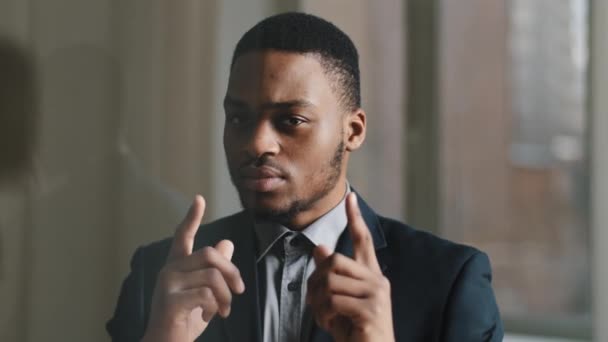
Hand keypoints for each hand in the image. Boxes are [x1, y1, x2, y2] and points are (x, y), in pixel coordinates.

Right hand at [142, 195, 244, 341]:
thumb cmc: (185, 319)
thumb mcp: (203, 292)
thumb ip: (212, 269)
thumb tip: (226, 243)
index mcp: (176, 266)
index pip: (183, 236)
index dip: (192, 218)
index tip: (199, 199)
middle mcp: (169, 270)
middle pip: (210, 254)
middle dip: (232, 271)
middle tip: (239, 291)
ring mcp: (167, 285)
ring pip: (212, 276)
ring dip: (226, 296)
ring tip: (223, 310)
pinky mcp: (170, 301)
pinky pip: (206, 294)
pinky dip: (215, 307)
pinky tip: (209, 316)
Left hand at [306, 193, 394, 341]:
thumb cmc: (353, 330)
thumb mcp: (337, 301)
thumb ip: (331, 276)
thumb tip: (320, 248)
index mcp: (370, 276)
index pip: (363, 240)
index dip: (355, 218)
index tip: (350, 196)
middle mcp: (377, 281)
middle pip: (335, 261)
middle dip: (316, 282)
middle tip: (315, 302)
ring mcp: (377, 295)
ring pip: (330, 282)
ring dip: (318, 303)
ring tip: (324, 317)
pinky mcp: (372, 311)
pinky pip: (334, 301)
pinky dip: (324, 315)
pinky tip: (330, 325)